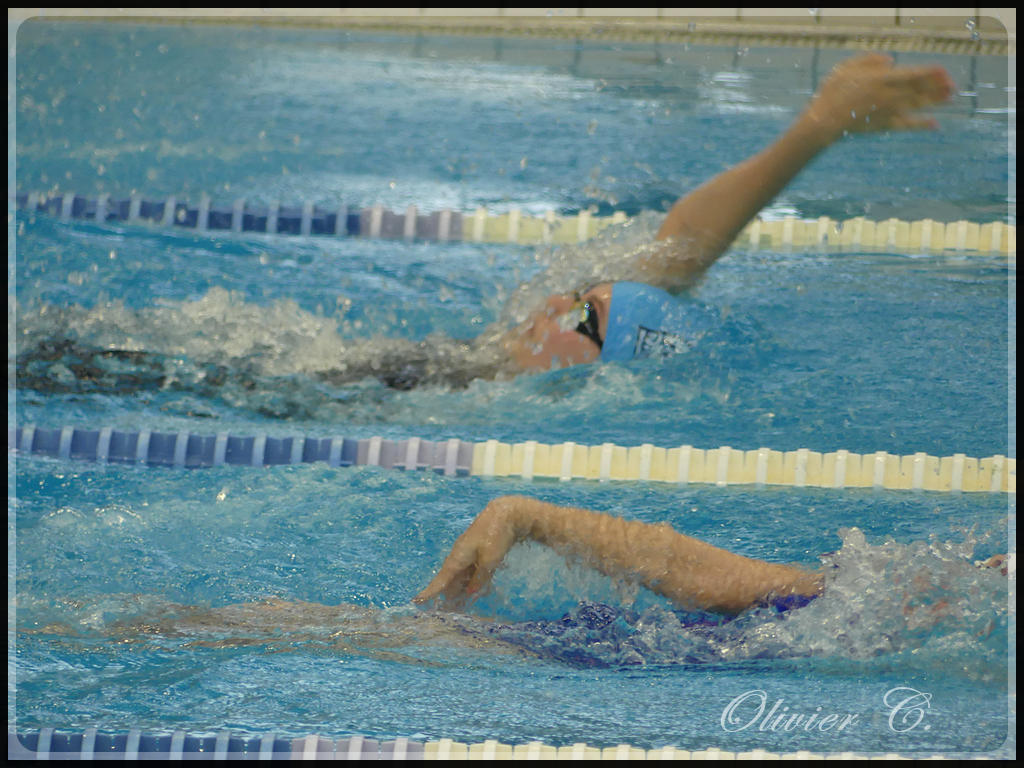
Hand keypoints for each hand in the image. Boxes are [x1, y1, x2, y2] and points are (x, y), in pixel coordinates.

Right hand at [413, 497, 523, 609]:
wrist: (506, 513)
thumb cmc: (496, 536)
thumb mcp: (489, 561)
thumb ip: (479, 578)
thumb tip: (469, 591)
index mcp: (458, 557)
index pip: (442, 578)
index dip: (431, 591)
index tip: (418, 601)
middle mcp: (459, 554)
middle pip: (451, 578)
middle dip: (449, 593)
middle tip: (447, 610)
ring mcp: (468, 551)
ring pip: (461, 574)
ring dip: (461, 587)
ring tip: (460, 603)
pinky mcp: (477, 549)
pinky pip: (469, 568)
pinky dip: (470, 579)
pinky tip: (474, 587)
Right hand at [803, 52, 955, 138]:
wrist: (824, 121)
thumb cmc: (832, 93)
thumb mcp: (846, 68)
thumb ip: (869, 60)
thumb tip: (890, 61)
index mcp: (883, 79)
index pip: (914, 74)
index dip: (931, 72)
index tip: (943, 71)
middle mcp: (891, 94)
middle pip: (920, 89)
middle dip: (938, 86)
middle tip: (951, 85)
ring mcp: (889, 111)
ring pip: (918, 104)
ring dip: (936, 101)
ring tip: (949, 98)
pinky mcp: (884, 125)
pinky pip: (907, 125)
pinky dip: (921, 125)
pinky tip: (934, 125)